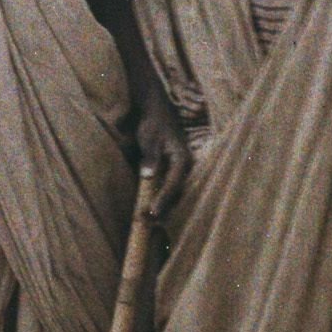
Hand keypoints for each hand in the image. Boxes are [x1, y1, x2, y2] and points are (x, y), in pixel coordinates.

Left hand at [137, 97, 191, 219]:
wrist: (156, 112)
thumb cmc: (153, 125)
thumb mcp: (150, 140)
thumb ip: (151, 158)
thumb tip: (149, 176)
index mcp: (183, 159)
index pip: (174, 184)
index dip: (163, 199)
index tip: (152, 211)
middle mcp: (186, 167)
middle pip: (176, 193)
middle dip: (162, 208)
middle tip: (145, 220)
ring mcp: (181, 170)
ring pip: (174, 193)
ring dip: (161, 206)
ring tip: (145, 219)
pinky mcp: (174, 172)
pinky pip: (170, 189)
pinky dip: (161, 199)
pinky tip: (150, 208)